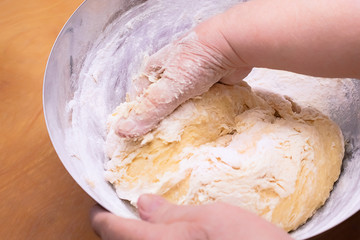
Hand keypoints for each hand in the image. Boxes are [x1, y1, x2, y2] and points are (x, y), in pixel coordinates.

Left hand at [90, 194, 292, 239]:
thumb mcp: (211, 218)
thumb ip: (172, 213)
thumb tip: (144, 204)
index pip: (109, 229)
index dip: (101, 212)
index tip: (102, 200)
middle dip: (120, 223)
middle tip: (128, 204)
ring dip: (137, 232)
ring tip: (148, 215)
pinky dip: (155, 239)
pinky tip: (170, 231)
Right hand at [114, 18, 251, 137]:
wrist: (232, 45)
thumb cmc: (196, 61)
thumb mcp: (169, 88)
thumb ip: (149, 110)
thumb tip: (122, 131)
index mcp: (153, 71)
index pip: (138, 100)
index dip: (138, 118)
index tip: (141, 137)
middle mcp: (169, 75)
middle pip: (158, 103)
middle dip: (160, 121)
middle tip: (162, 140)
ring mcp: (188, 80)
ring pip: (178, 105)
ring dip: (180, 118)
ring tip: (180, 137)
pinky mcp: (205, 85)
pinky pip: (196, 104)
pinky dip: (196, 114)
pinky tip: (198, 126)